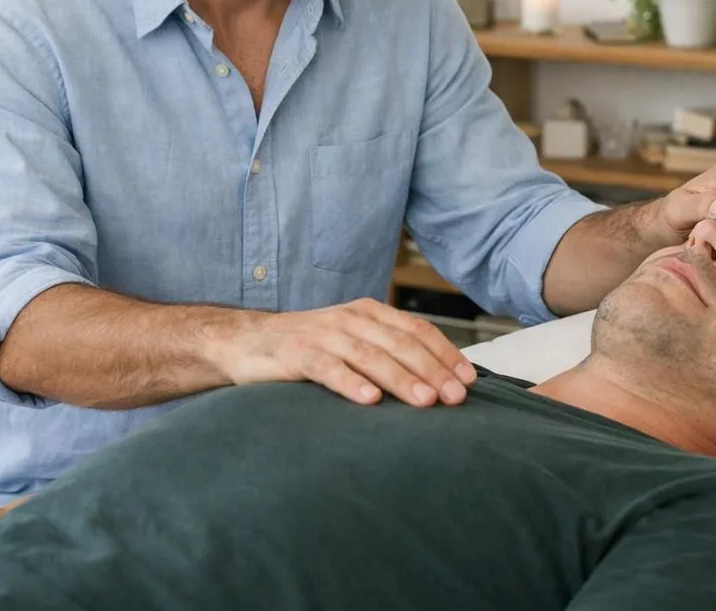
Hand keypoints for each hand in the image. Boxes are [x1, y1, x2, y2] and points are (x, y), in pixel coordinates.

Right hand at [217, 298, 477, 407]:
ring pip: (370, 355)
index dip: (446, 354)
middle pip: (400, 343)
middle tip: (457, 398)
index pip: (416, 330)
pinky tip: (369, 400)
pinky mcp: (296, 353)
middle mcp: (350, 319)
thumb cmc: (308, 348)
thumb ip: (386, 352)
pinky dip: (350, 383)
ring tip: (426, 401)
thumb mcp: (350, 342)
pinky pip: (328, 368)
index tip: (469, 380)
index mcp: (369, 313)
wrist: (246, 341)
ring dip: (401, 378)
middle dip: (433, 370)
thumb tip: (436, 383)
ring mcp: (323, 334)